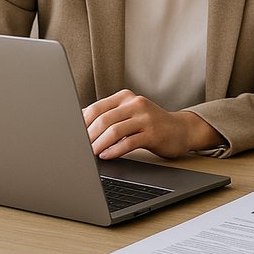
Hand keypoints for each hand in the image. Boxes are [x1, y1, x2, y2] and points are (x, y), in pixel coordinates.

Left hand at [83, 89, 222, 158]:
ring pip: (114, 131)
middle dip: (87, 137)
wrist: (181, 130)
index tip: (72, 136)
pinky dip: (114, 151)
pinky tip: (107, 156)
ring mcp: (146, 118)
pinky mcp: (153, 133)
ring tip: (90, 154)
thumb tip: (78, 128)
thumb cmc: (150, 125)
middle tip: (78, 149)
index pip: (96, 108)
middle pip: (103, 119)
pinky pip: (129, 142)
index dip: (81, 124)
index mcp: (125, 97)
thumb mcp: (129, 115)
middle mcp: (135, 104)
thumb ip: (109, 117)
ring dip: (98, 145)